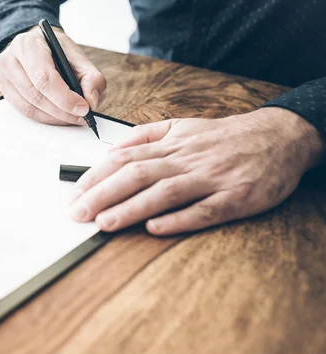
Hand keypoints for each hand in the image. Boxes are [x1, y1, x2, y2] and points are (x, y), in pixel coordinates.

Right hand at [0, 26, 106, 124]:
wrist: (37, 45)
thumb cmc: (56, 51)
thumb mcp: (78, 57)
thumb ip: (91, 78)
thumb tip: (91, 101)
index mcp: (28, 44)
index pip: (43, 77)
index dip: (64, 97)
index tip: (83, 108)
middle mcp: (9, 58)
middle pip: (36, 95)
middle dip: (62, 111)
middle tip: (81, 116)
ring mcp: (2, 74)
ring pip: (29, 107)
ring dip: (54, 117)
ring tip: (72, 117)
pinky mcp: (2, 88)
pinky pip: (24, 111)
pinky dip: (44, 117)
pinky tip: (58, 115)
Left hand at [70, 107, 323, 234]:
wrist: (278, 136)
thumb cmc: (223, 137)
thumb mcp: (182, 125)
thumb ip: (146, 135)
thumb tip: (112, 149)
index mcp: (171, 144)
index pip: (125, 159)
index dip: (97, 177)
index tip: (75, 194)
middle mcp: (186, 159)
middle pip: (138, 174)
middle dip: (103, 194)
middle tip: (78, 213)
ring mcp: (210, 178)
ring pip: (165, 192)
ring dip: (131, 208)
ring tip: (104, 222)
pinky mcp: (235, 197)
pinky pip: (204, 210)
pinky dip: (178, 219)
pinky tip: (154, 228)